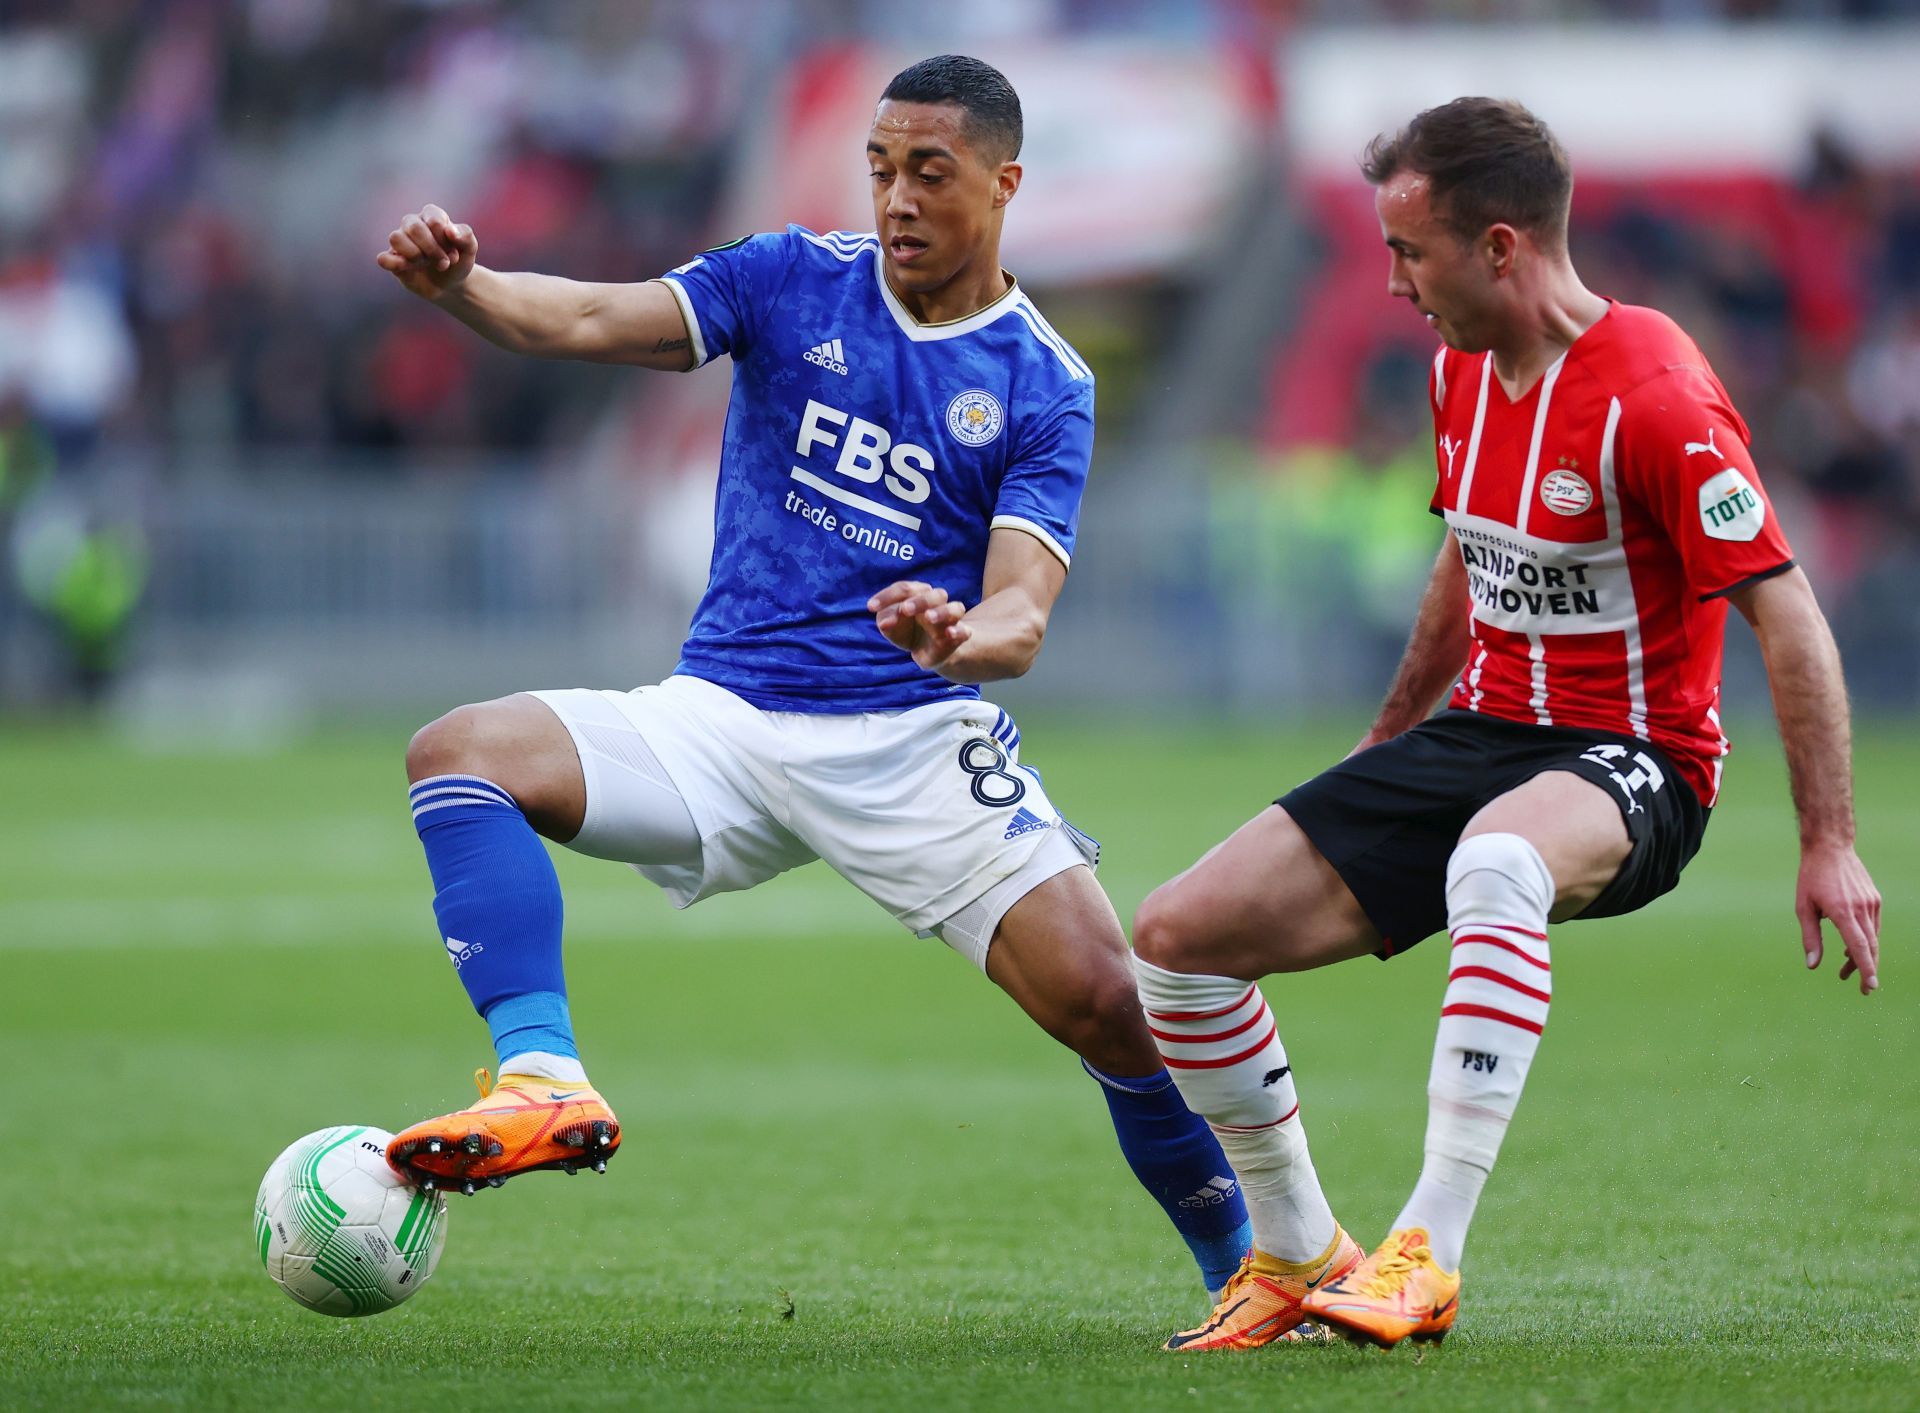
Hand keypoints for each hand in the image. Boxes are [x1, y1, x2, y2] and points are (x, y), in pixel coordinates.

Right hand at [376, 204, 477, 300]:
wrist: (452, 284)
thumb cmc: (459, 261)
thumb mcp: (470, 249)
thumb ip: (465, 235)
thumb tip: (450, 231)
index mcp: (431, 216)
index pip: (433, 218)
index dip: (445, 239)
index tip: (455, 255)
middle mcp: (413, 224)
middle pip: (413, 226)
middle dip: (432, 249)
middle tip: (444, 263)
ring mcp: (401, 242)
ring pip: (395, 237)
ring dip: (415, 255)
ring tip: (427, 265)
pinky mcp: (393, 260)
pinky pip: (383, 258)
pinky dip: (394, 264)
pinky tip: (409, 269)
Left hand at [869, 581, 969, 669]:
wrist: (931, 651)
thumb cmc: (909, 631)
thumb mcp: (892, 627)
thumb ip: (887, 621)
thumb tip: (884, 623)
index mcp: (917, 594)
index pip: (904, 589)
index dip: (887, 596)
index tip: (870, 607)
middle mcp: (936, 602)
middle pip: (932, 594)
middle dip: (918, 601)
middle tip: (905, 609)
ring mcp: (950, 619)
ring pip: (954, 607)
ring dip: (941, 612)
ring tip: (928, 618)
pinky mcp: (959, 635)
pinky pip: (964, 630)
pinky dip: (959, 631)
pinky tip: (950, 634)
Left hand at [1797, 839, 1880, 994]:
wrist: (1830, 848)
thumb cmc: (1811, 878)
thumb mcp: (1803, 907)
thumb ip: (1810, 937)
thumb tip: (1812, 965)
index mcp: (1842, 911)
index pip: (1859, 946)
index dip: (1865, 967)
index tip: (1870, 985)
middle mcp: (1861, 908)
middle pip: (1870, 946)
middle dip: (1867, 969)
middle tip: (1862, 989)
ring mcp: (1871, 903)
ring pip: (1873, 937)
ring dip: (1864, 956)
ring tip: (1847, 969)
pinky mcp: (1875, 899)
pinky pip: (1873, 925)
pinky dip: (1866, 940)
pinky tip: (1852, 948)